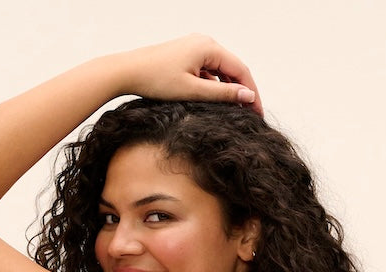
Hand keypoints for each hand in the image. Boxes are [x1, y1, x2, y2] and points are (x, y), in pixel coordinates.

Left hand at [115, 34, 263, 116]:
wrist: (127, 71)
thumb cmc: (155, 80)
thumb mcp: (193, 91)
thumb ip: (222, 93)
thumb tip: (248, 97)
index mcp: (208, 47)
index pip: (241, 70)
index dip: (252, 93)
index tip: (258, 114)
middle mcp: (204, 42)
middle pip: (233, 68)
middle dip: (242, 91)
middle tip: (251, 115)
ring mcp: (194, 46)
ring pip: (221, 69)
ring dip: (229, 88)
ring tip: (235, 110)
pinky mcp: (186, 54)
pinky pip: (208, 69)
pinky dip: (215, 84)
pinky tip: (214, 100)